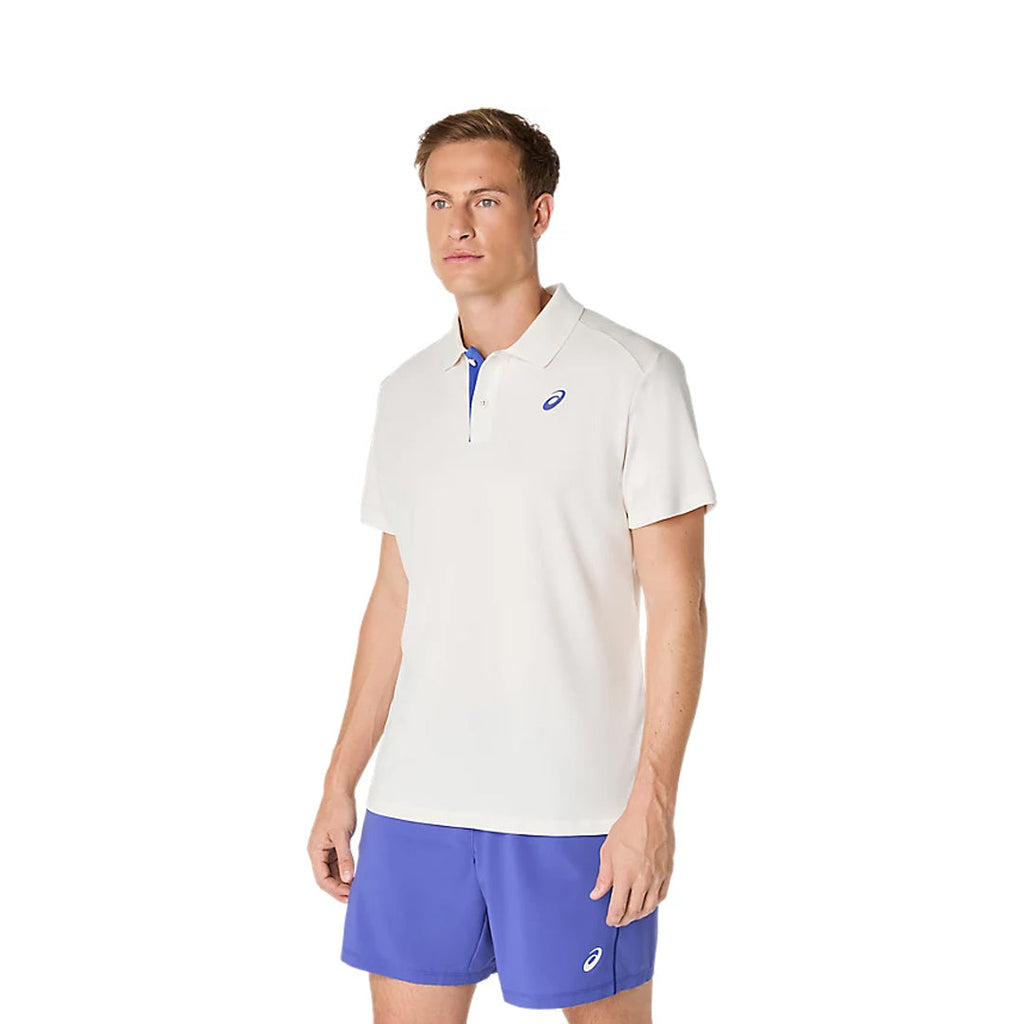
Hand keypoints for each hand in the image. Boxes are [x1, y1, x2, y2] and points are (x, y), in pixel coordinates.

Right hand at [308, 791, 357, 902]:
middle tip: (355, 896)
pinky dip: (345, 869)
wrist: (340, 791)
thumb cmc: (338, 809)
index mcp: (315, 850)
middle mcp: (317, 851)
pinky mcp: (333, 843)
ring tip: (357, 888)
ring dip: (342, 880)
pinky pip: (337, 862)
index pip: (322, 879)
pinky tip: (355, 875)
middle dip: (339, 888)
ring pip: (332, 871)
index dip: (335, 890)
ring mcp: (325, 848)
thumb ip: (345, 858)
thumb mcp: (342, 835)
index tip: (349, 896)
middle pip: (326, 877)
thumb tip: (347, 878)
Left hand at [588, 798, 673, 926]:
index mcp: (625, 876)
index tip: (610, 920)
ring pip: (649, 907)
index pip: (618, 908)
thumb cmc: (629, 828)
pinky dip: (653, 904)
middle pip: (634, 911)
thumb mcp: (608, 851)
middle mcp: (642, 880)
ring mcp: (656, 878)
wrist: (650, 815)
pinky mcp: (667, 873)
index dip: (613, 918)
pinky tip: (648, 903)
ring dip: (639, 914)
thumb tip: (597, 893)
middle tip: (619, 920)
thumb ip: (603, 877)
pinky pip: (661, 896)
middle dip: (625, 919)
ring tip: (632, 914)